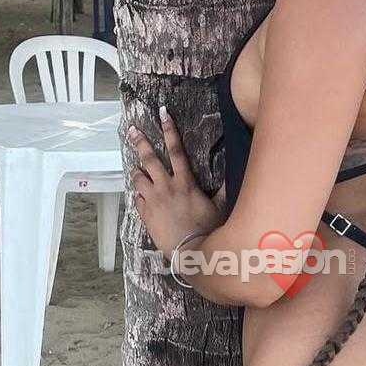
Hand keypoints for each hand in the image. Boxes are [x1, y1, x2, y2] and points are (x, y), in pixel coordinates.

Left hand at [128, 106, 222, 257]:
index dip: (169, 129)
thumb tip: (234, 174)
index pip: (176, 150)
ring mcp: (154, 201)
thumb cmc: (209, 229)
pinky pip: (137, 199)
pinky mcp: (146, 214)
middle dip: (140, 142)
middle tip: (132, 130)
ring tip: (136, 168)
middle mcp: (166, 187)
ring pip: (139, 178)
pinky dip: (139, 195)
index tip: (162, 113)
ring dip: (137, 172)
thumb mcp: (220, 206)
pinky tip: (141, 195)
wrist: (191, 252)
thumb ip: (224, 189)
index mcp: (185, 182)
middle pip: (150, 159)